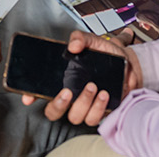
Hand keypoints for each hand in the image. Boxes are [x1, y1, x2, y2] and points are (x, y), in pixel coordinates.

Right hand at [20, 31, 142, 126]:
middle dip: (58, 104)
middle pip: (53, 112)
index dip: (31, 96)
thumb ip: (80, 38)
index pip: (40, 92)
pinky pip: (93, 118)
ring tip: (92, 86)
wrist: (130, 64)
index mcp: (63, 80)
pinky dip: (98, 107)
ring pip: (74, 116)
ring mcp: (84, 106)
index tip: (28, 97)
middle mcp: (71, 96)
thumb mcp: (93, 41)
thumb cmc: (108, 55)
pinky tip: (104, 94)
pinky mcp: (99, 112)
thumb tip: (73, 45)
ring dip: (82, 103)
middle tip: (67, 92)